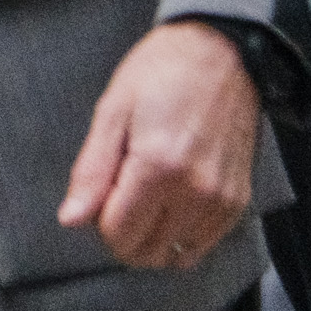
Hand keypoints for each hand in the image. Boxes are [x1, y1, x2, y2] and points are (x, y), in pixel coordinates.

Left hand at [57, 20, 257, 269]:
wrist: (222, 54)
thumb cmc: (161, 73)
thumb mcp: (112, 110)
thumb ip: (92, 171)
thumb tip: (71, 220)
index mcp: (158, 167)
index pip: (119, 234)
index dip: (99, 220)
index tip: (100, 193)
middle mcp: (196, 193)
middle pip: (148, 252)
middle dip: (123, 233)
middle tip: (119, 194)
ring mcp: (222, 201)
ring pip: (176, 256)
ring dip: (153, 238)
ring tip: (146, 196)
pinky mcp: (239, 202)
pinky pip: (203, 244)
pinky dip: (180, 235)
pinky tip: (170, 202)